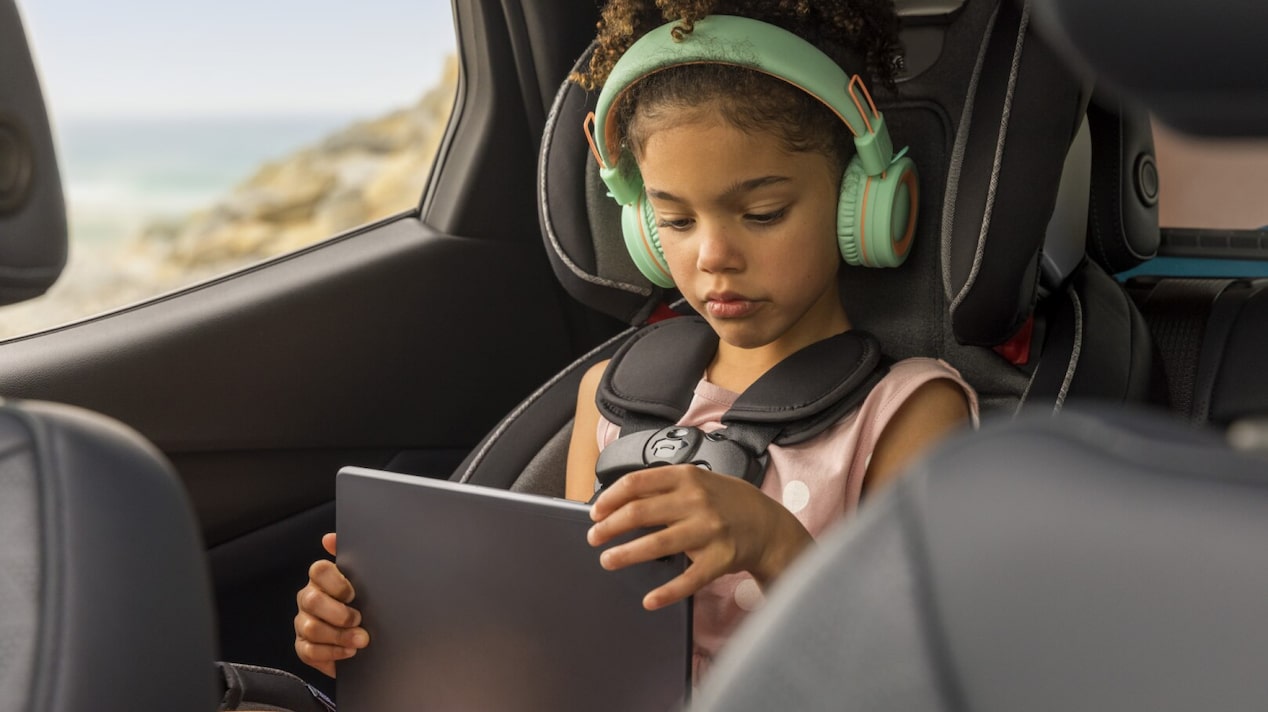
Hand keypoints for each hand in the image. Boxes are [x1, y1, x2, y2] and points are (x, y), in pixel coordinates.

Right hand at [294, 533, 369, 677]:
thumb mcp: (364, 581)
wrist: (366, 638)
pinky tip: (349, 652)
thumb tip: (329, 538)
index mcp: (322, 579)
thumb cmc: (363, 604)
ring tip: (361, 640)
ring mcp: (303, 622)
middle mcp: (308, 598)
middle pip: (312, 601)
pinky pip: (309, 650)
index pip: (318, 570)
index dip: (336, 583)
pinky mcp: (303, 646)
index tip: (354, 594)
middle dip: (338, 613)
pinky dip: (332, 653)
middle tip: (359, 619)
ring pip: (311, 628)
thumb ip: (352, 557)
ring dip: (339, 636)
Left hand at [588, 465, 811, 609]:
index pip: (637, 483)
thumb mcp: (699, 481)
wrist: (770, 525)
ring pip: (656, 545)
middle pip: (639, 513)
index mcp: (687, 477)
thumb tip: (621, 499)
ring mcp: (708, 531)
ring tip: (608, 560)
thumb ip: (665, 487)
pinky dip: (667, 592)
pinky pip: (688, 579)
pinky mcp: (719, 559)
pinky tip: (650, 600)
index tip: (595, 511)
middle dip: (609, 527)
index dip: (610, 498)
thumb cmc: (728, 502)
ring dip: (626, 554)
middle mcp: (696, 501)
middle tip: (594, 537)